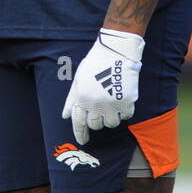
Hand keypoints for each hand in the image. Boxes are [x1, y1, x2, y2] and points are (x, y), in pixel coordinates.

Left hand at [62, 29, 143, 144]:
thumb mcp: (78, 80)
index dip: (80, 134)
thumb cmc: (95, 64)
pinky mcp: (126, 101)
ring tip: (112, 103)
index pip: (79, 123)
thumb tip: (65, 116)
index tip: (83, 141)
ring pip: (111, 123)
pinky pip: (125, 116)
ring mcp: (112, 103)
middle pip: (96, 125)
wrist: (116, 51)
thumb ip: (71, 100)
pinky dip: (124, 111)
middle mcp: (96, 103)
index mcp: (82, 98)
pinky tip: (122, 100)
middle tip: (101, 111)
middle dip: (97, 121)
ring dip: (111, 117)